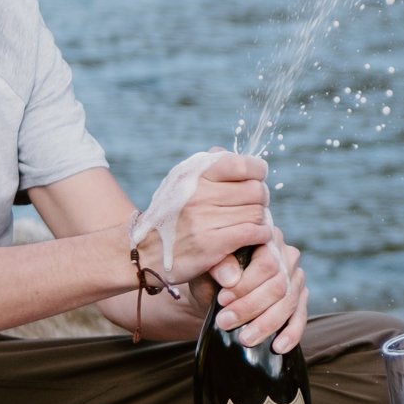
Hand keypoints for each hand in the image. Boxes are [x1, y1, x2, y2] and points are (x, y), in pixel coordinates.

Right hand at [160, 150, 274, 285]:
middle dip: (261, 198)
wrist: (142, 252)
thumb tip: (225, 151)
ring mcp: (204, 219)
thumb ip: (203, 167)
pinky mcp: (210, 244)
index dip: (257, 171)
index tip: (257, 178)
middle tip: (255, 205)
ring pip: (256, 212)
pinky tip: (255, 237)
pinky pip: (253, 233)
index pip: (242, 165)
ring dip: (261, 219)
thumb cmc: (169, 215)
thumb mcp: (178, 182)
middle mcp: (199, 193)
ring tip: (252, 222)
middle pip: (256, 190)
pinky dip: (261, 235)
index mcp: (194, 174)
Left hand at [203, 229, 308, 352]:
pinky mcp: (300, 297)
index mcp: (265, 239)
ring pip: (289, 302)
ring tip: (244, 339)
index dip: (246, 285)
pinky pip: (300, 316)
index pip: (267, 262)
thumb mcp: (207, 267)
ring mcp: (296, 277)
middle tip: (226, 322)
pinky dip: (291, 333)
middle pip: (279, 284)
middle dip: (251, 307)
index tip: (222, 301)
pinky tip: (278, 346)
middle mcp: (286, 255)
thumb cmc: (211, 275)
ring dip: (266, 324)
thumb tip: (230, 277)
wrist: (214, 290)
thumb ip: (217, 267)